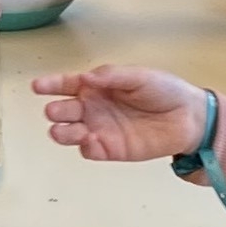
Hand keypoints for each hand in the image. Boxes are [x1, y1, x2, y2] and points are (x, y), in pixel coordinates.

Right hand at [32, 63, 210, 163]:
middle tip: (56, 111)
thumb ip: (111, 76)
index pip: (68, 85)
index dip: (51, 85)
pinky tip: (89, 141)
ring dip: (63, 132)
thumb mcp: (138, 76)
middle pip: (64, 110)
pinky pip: (89, 150)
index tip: (37, 86)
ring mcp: (99, 129)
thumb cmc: (164, 91)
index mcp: (97, 86)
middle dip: (56, 111)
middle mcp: (93, 108)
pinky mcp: (109, 149)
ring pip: (70, 132)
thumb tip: (85, 78)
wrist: (188, 118)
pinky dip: (84, 146)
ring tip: (62, 130)